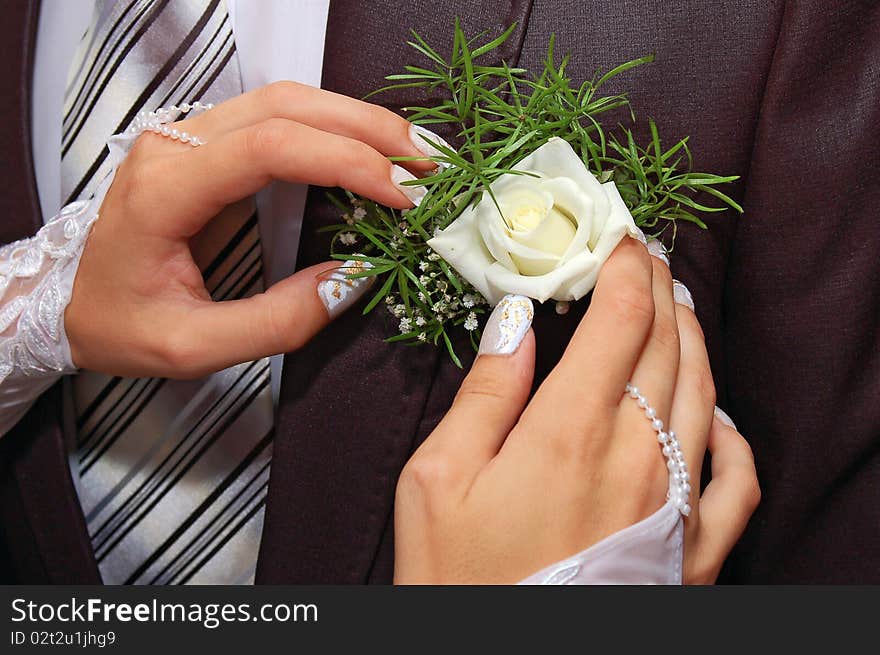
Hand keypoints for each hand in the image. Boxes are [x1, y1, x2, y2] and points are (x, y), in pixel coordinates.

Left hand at [66, 82, 434, 377]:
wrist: (66, 299)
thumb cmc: (120, 325)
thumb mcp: (193, 347)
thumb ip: (276, 321)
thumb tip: (352, 281)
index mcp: (165, 190)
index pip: (270, 147)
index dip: (346, 163)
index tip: (400, 198)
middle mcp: (175, 145)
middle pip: (286, 105)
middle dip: (368, 129)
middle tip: (428, 165)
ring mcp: (187, 135)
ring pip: (286, 99)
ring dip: (357, 120)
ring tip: (412, 153)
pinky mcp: (205, 143)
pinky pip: (278, 116)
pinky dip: (333, 127)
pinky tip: (369, 148)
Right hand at [393, 237, 759, 583]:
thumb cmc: (461, 579)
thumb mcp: (438, 478)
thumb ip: (486, 392)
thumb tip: (518, 321)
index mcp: (570, 431)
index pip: (622, 318)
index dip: (625, 264)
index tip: (618, 235)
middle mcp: (636, 458)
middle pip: (668, 344)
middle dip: (658, 287)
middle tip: (644, 255)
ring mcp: (675, 503)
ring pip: (705, 394)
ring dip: (693, 339)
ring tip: (676, 307)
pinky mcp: (692, 549)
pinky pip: (737, 479)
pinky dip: (735, 432)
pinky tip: (720, 415)